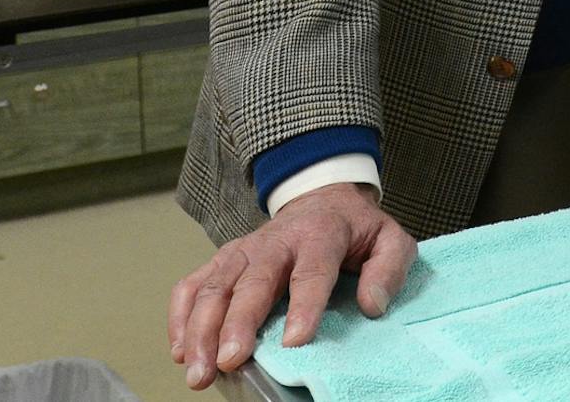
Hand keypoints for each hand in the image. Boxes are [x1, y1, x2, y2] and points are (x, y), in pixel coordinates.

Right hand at [169, 182, 415, 389]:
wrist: (322, 197)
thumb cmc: (356, 229)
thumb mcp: (389, 239)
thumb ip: (389, 269)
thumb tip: (373, 306)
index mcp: (322, 234)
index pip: (312, 271)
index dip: (304, 306)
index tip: (295, 342)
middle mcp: (276, 240)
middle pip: (252, 281)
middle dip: (237, 323)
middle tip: (230, 361)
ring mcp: (244, 250)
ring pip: (214, 287)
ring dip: (201, 330)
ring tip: (199, 371)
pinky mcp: (222, 260)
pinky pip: (191, 285)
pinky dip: (180, 318)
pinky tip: (181, 351)